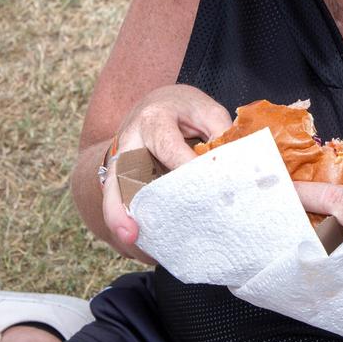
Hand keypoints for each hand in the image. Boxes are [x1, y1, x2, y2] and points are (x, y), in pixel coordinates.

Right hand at [102, 84, 231, 257]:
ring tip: (130, 238)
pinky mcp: (122, 175)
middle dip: (124, 202)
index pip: (168, 148)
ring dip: (117, 215)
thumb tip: (230, 167)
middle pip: (122, 170)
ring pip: (113, 189)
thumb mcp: (206, 109)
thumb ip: (220, 133)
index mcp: (154, 119)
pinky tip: (138, 238)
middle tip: (133, 232)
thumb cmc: (183, 109)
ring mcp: (122, 159)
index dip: (186, 168)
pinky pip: (118, 198)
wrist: (155, 104)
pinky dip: (124, 217)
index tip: (205, 186)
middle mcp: (131, 140)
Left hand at [296, 166, 342, 304]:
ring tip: (303, 232)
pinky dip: (330, 265)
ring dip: (314, 248)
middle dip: (303, 226)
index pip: (335, 203)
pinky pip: (340, 280)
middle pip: (322, 241)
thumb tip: (323, 173)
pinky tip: (325, 252)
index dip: (306, 194)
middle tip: (287, 214)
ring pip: (327, 266)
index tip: (285, 186)